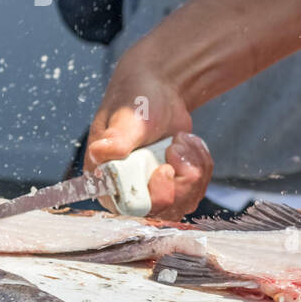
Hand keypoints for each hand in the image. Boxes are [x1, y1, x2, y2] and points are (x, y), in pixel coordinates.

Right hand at [86, 57, 212, 219]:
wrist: (158, 92)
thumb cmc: (134, 102)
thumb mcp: (126, 119)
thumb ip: (116, 139)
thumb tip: (99, 153)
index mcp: (107, 181)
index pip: (135, 208)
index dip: (158, 194)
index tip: (166, 168)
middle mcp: (129, 191)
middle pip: (167, 209)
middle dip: (182, 178)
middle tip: (176, 147)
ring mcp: (155, 191)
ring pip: (187, 200)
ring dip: (194, 166)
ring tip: (181, 140)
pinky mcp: (176, 185)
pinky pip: (199, 187)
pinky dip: (201, 162)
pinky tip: (188, 143)